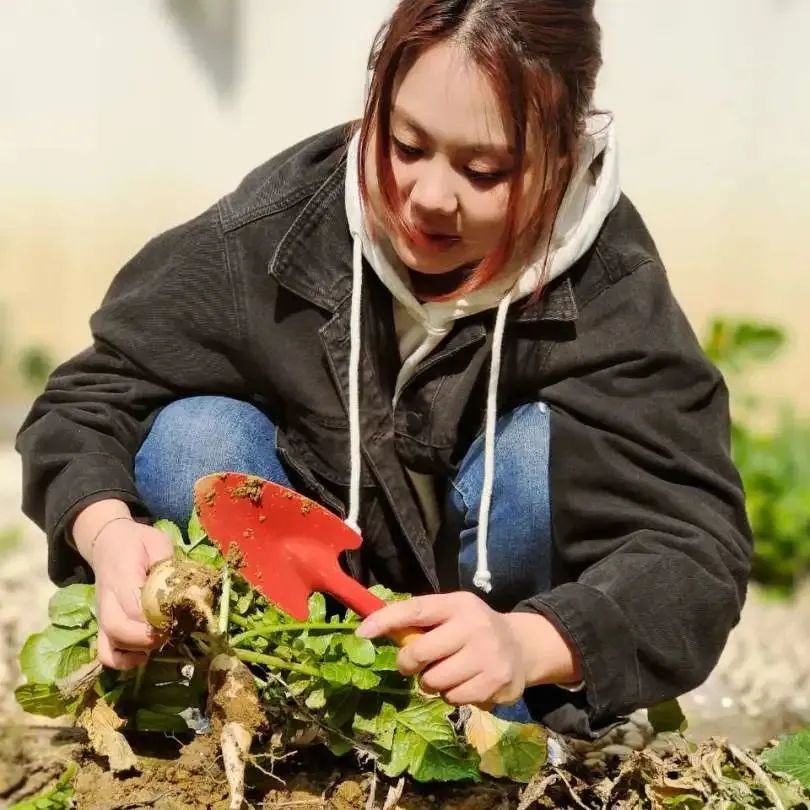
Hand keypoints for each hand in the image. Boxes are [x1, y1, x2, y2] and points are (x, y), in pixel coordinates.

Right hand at [73, 502, 173, 668]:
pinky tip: (143, 656)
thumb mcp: (157, 542)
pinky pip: (104, 652)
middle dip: (146, 638)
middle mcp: (107, 599)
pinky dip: (122, 661)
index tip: (175, 619)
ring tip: (161, 641)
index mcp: (121, 575)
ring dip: (137, 650)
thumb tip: (187, 589)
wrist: (108, 542)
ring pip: (109, 645)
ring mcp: (102, 615)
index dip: (154, 618)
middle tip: (170, 632)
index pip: (132, 605)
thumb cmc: (137, 542)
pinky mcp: (102, 625)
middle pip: (117, 629)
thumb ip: (169, 564)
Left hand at [357, 591, 580, 705]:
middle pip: (420, 653)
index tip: (362, 632)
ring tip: (447, 672)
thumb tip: (376, 626)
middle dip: (409, 664)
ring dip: (432, 682)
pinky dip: (451, 696)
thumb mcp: (452, 614)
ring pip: (434, 682)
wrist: (523, 646)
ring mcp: (487, 656)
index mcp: (458, 604)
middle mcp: (474, 627)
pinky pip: (453, 699)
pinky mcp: (495, 683)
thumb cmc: (473, 628)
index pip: (416, 610)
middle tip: (414, 665)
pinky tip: (464, 683)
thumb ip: (421, 621)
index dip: (386, 620)